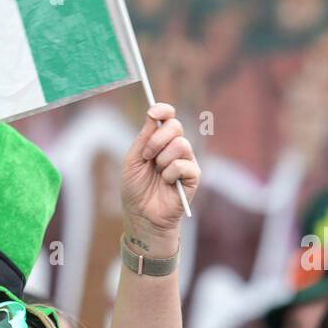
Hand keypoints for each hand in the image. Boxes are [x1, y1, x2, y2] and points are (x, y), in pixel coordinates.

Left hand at [120, 102, 199, 252]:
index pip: (168, 118)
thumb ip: (144, 138)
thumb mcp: (133, 161)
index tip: (153, 112)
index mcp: (160, 142)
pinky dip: (170, 174)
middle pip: (175, 127)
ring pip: (181, 144)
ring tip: (157, 174)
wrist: (141, 216)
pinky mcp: (193, 177)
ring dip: (163, 159)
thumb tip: (153, 114)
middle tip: (147, 156)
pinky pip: (184, 165)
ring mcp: (186, 161)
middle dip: (158, 139)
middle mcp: (175, 149)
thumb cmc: (135, 190)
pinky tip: (166, 184)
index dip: (163, 110)